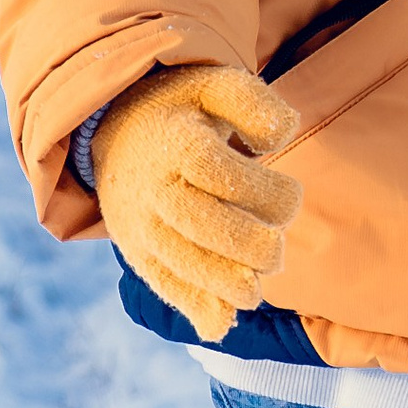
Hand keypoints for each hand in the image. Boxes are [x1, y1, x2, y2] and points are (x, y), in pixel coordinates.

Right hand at [89, 61, 302, 344]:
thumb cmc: (184, 109)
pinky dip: (192, 308)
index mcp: (174, 141)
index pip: (216, 170)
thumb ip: (255, 102)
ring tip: (256, 287)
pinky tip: (221, 323)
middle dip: (251, 245)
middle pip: (200, 224)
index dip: (261, 190)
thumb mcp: (217, 84)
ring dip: (226, 283)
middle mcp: (152, 187)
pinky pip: (162, 284)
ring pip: (180, 263)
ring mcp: (140, 224)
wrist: (116, 132)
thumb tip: (283, 134)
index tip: (291, 196)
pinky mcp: (137, 251)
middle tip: (277, 249)